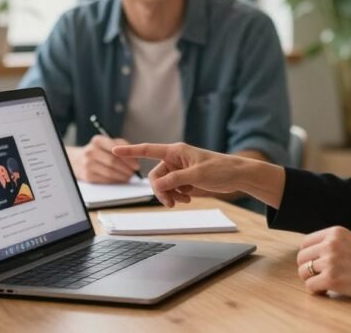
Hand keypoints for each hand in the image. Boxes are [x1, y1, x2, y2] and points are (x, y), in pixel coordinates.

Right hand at [67, 135, 140, 182]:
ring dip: (122, 176)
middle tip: (134, 172)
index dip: (128, 158)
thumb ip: (122, 146)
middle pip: (113, 161)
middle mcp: (90, 151)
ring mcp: (87, 164)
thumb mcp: (107, 143)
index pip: (115, 149)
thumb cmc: (98, 151)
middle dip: (126, 168)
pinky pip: (105, 180)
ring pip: (109, 172)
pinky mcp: (87, 176)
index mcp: (97, 140)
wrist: (76, 160)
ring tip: (129, 177)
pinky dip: (115, 181)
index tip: (136, 164)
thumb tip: (136, 158)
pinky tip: (120, 180)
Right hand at [112, 143, 249, 206]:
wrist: (236, 176)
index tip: (114, 149)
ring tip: (182, 201)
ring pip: (163, 185)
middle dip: (161, 190)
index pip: (148, 150)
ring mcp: (179, 170)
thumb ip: (175, 180)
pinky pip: (172, 189)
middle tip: (171, 202)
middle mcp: (175, 159)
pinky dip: (177, 195)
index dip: (130, 151)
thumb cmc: (220, 169)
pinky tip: (188, 198)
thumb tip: (157, 185)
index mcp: (176, 151)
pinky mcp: (185, 179)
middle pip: (155, 176)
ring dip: (169, 194)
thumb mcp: (196, 175)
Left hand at [295, 226, 350, 300]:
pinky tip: (328, 291)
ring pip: (304, 273)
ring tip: (325, 284)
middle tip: (320, 277)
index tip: (317, 265)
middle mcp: (330, 244)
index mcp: (335, 232)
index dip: (308, 256)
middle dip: (308, 270)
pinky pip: (311, 286)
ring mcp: (330, 261)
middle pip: (301, 258)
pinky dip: (317, 291)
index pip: (305, 243)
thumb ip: (332, 243)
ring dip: (312, 281)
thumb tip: (308, 253)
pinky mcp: (331, 279)